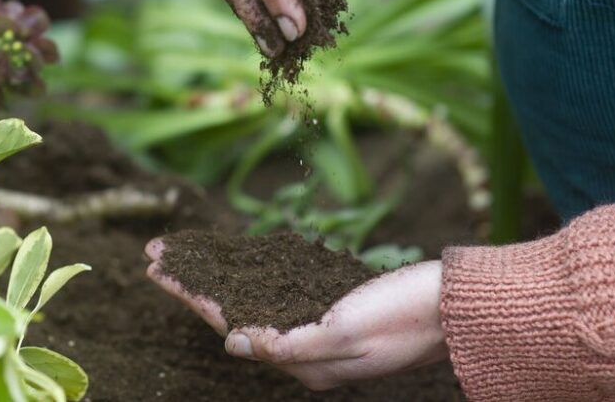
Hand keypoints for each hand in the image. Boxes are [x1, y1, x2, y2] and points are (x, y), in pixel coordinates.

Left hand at [145, 238, 449, 390]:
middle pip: (234, 310)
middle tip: (157, 252)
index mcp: (304, 361)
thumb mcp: (344, 334)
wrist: (457, 308)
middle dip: (195, 281)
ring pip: (253, 298)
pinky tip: (242, 262)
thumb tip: (231, 344)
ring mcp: (321, 329)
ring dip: (218, 274)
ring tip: (187, 253)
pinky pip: (282, 290)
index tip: (158, 268)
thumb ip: (286, 342)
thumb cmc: (406, 317)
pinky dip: (254, 273)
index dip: (191, 293)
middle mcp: (306, 350)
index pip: (230, 323)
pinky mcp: (336, 308)